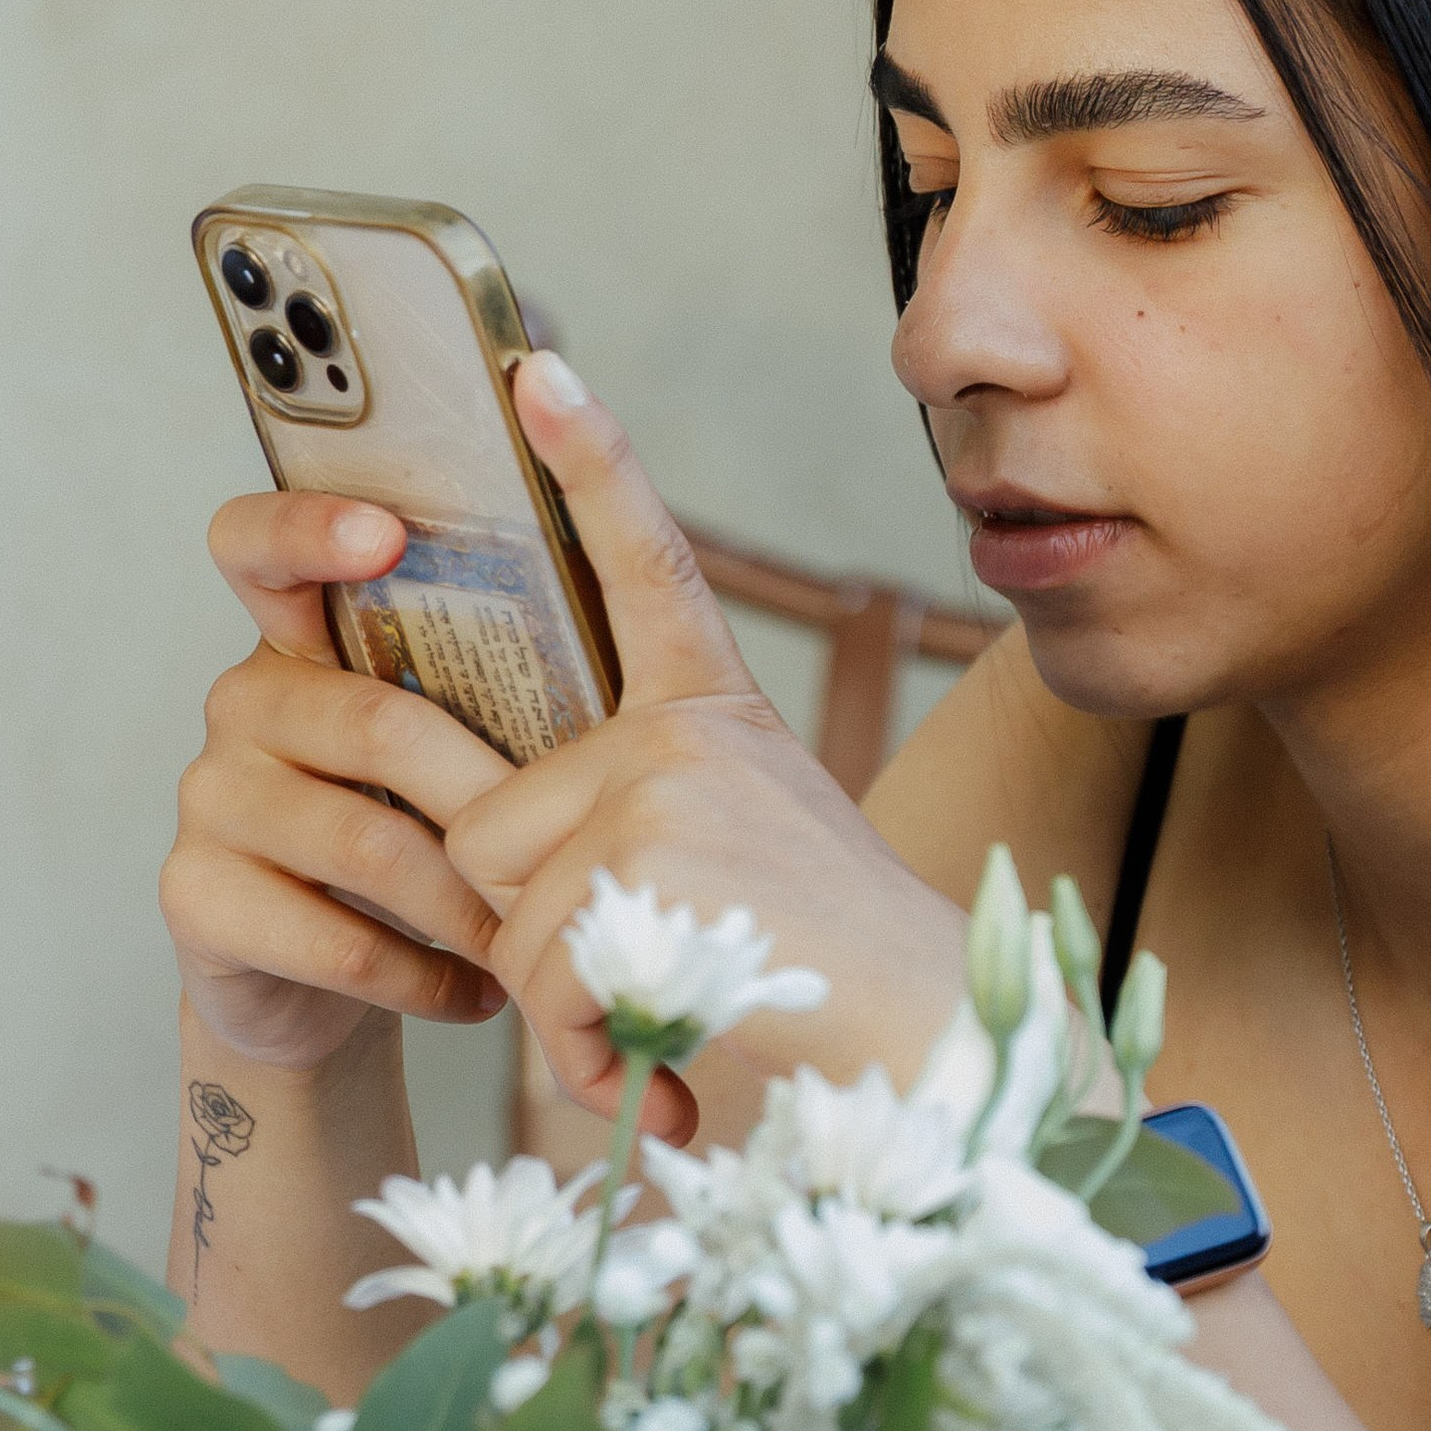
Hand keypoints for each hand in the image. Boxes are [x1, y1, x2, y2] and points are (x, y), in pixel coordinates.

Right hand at [160, 493, 515, 1068]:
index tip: (387, 533)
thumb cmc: (423, 843)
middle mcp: (242, 702)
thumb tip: (627, 658)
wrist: (324, 988)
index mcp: (304, 641)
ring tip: (534, 943)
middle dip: (490, 803)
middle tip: (567, 856)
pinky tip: (473, 994)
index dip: (310, 528)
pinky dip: (427, 976)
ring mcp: (207, 797)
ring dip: (470, 907)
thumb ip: (498, 698)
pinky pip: (337, 939)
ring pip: (366, 843)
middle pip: (376, 723)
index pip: (261, 545)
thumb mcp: (460, 760)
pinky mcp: (194, 897)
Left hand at [445, 354, 970, 1141]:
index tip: (536, 370)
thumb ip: (628, 834)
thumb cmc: (835, 984)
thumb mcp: (734, 868)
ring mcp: (663, 782)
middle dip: (531, 931)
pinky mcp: (646, 853)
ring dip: (563, 1002)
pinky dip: (585, 1047)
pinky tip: (675, 1060)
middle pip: (486, 825)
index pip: (643, 569)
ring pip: (502, 906)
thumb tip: (486, 856)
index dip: (590, 464)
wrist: (945, 1052)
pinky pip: (534, 971)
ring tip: (674, 1022)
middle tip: (639, 979)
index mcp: (712, 716)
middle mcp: (683, 730)